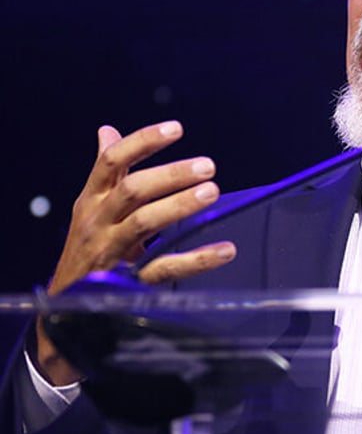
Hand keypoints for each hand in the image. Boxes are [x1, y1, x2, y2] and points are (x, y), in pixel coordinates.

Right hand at [37, 121, 236, 384]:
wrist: (65, 305)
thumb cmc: (87, 243)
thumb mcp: (90, 206)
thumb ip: (106, 171)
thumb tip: (107, 130)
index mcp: (91, 198)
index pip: (111, 161)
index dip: (143, 141)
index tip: (177, 128)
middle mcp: (97, 220)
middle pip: (132, 190)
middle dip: (171, 175)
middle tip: (208, 166)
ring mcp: (110, 250)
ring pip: (144, 223)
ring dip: (179, 205)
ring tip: (212, 192)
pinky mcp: (127, 282)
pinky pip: (164, 268)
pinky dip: (198, 260)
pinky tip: (225, 250)